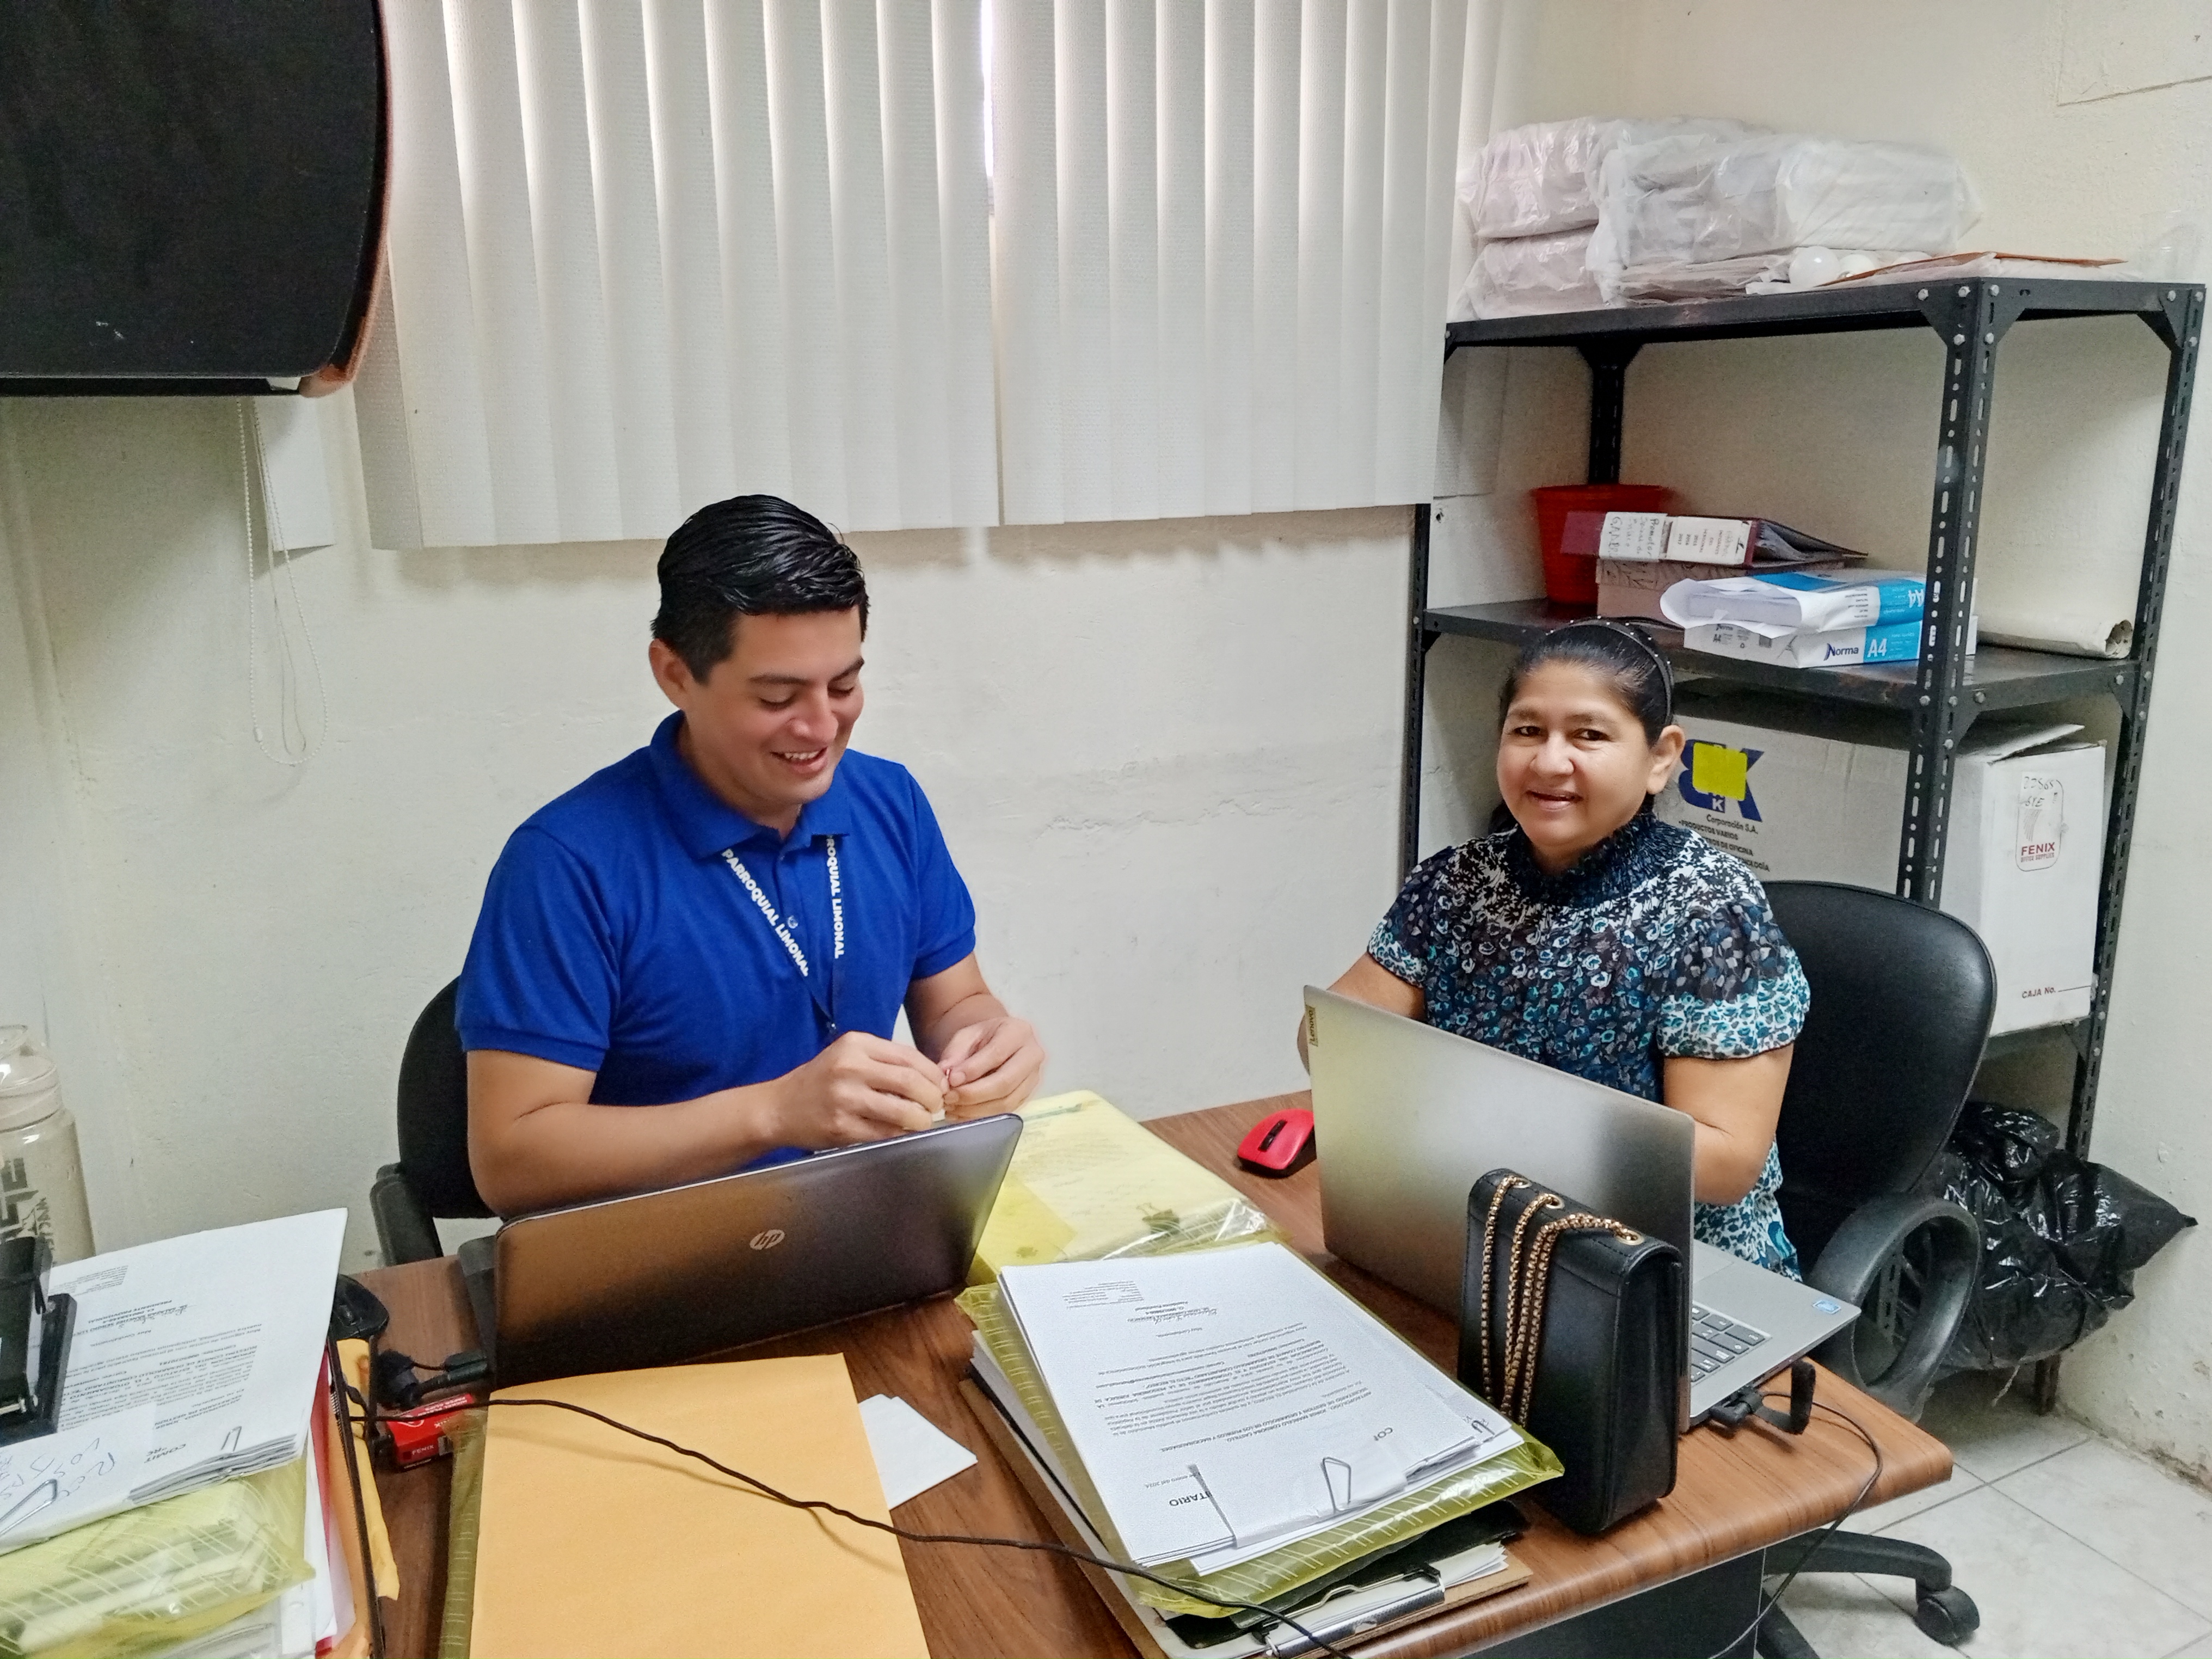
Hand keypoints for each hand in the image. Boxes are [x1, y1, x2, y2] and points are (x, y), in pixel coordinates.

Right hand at [771, 1033, 944, 1147]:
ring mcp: (845, 1098)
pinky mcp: (842, 1127)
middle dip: (933, 1098)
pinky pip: (885, 1133)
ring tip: (922, 1122)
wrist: (778, 1107)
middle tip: (936, 1106)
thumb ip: (884, 1061)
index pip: (910, 1057)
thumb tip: (930, 1077)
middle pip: (911, 1082)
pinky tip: (900, 1132)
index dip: (933, 1074)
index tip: (941, 1086)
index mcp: (856, 1045)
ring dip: (921, 1120)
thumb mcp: (848, 1056)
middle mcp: (850, 1068)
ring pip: (902, 1111)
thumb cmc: (819, 1082)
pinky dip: (899, 1134)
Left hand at [937, 1017, 1045, 1115]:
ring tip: (952, 1106)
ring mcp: (1033, 1079)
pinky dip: (980, 1115)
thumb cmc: (983, 1038)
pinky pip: (1005, 1112)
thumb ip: (955, 1053)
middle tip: (949, 1097)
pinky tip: (961, 1113)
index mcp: (1019, 1032)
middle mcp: (1032, 1056)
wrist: (998, 1044)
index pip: (997, 1053)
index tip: (951, 1079)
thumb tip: (947, 1075)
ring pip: (1006, 1102)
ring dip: (975, 1109)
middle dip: (973, 1094)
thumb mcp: (966, 1036)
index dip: (973, 1069)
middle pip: (1005, 1082)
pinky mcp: (1027, 1096)